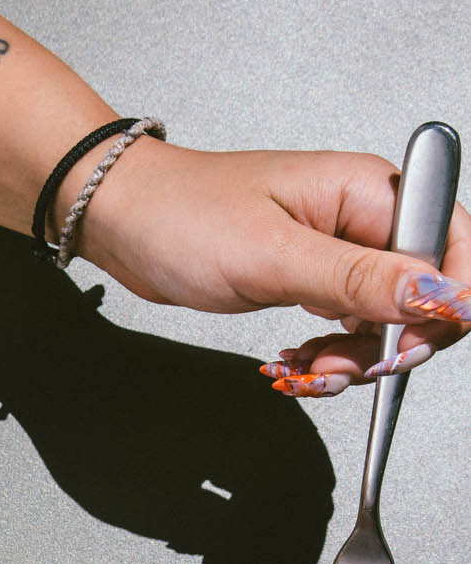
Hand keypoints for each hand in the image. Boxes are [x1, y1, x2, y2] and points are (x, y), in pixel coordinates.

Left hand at [75, 138, 470, 394]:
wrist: (126, 221)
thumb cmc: (184, 216)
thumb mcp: (274, 256)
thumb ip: (359, 280)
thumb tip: (439, 295)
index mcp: (370, 192)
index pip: (454, 249)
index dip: (446, 305)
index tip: (408, 348)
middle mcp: (365, 218)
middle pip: (425, 295)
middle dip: (391, 346)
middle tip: (342, 368)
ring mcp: (340, 250)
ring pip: (386, 322)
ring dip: (352, 361)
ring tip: (305, 370)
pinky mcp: (313, 278)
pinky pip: (348, 329)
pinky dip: (328, 358)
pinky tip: (296, 365)